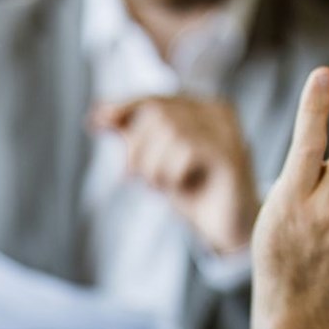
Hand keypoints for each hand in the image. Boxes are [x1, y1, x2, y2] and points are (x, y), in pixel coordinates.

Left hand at [91, 96, 259, 253]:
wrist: (230, 230)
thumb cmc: (194, 193)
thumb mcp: (155, 161)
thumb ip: (132, 137)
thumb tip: (96, 115)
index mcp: (201, 108)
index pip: (155, 99)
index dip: (124, 108)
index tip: (96, 121)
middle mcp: (217, 111)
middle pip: (158, 111)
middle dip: (136, 146)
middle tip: (133, 176)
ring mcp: (228, 131)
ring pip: (170, 128)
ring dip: (153, 164)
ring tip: (159, 185)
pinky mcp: (232, 154)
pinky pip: (187, 148)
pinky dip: (172, 171)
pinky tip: (179, 185)